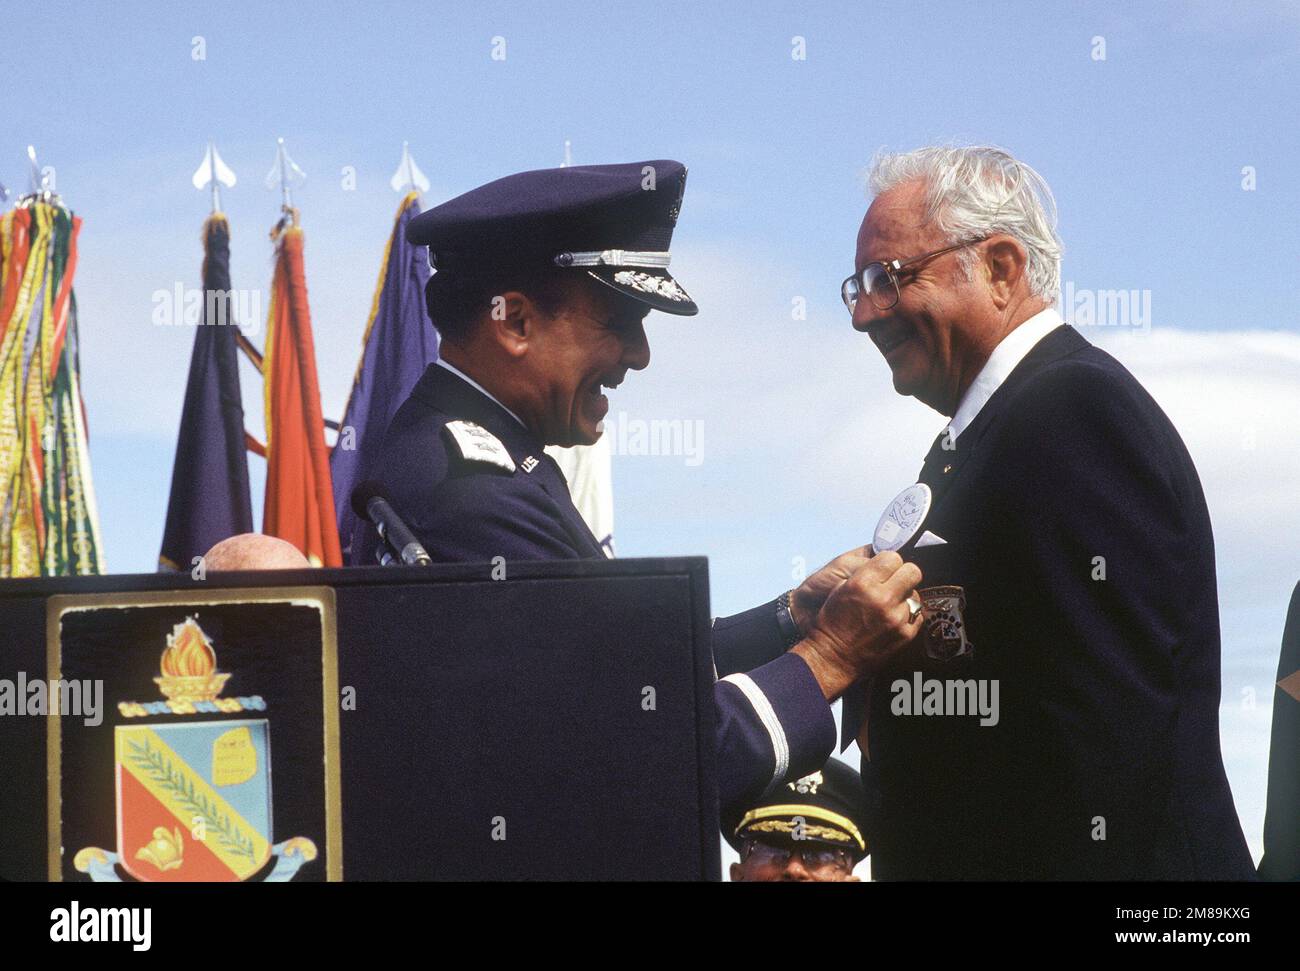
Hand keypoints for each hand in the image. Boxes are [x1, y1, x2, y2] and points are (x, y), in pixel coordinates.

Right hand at [792, 551, 922, 700]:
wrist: (833, 658)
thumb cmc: (832, 624)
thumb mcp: (838, 589)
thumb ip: (863, 573)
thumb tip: (882, 563)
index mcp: (863, 583)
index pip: (892, 557)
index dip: (889, 562)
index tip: (885, 568)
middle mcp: (882, 598)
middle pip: (912, 571)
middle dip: (903, 574)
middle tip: (895, 582)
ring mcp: (896, 617)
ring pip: (916, 594)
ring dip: (905, 596)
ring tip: (891, 604)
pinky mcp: (905, 634)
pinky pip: (917, 615)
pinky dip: (908, 615)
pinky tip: (894, 619)